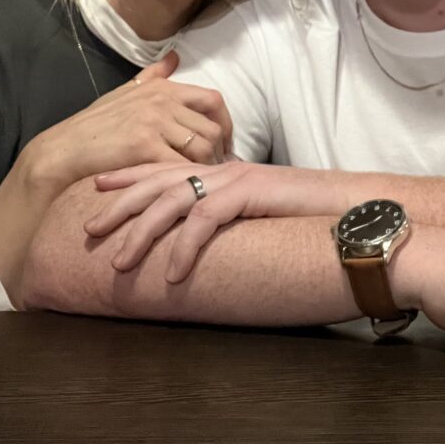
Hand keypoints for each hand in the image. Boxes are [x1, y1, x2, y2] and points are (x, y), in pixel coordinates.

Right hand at [20, 51, 232, 193]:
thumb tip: (174, 56)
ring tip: (204, 181)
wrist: (65, 149)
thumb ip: (153, 75)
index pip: (213, 99)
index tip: (225, 143)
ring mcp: (154, 123)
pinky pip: (181, 164)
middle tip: (217, 169)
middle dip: (220, 151)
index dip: (227, 123)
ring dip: (209, 167)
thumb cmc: (95, 124)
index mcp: (163, 88)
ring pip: (203, 147)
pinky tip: (187, 189)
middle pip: (213, 127)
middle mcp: (162, 101)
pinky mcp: (145, 147)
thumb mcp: (125, 91)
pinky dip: (189, 179)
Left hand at [86, 161, 347, 278]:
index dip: (130, 178)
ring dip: (142, 232)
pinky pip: (207, 219)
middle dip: (120, 204)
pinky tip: (173, 273)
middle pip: (159, 181)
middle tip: (90, 228)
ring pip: (173, 200)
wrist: (354, 209)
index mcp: (225, 172)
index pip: (167, 170)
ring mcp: (238, 179)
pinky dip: (185, 247)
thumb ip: (234, 220)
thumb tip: (208, 242)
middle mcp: (226, 170)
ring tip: (120, 262)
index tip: (97, 189)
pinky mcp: (252, 193)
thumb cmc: (312, 216)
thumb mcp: (263, 216)